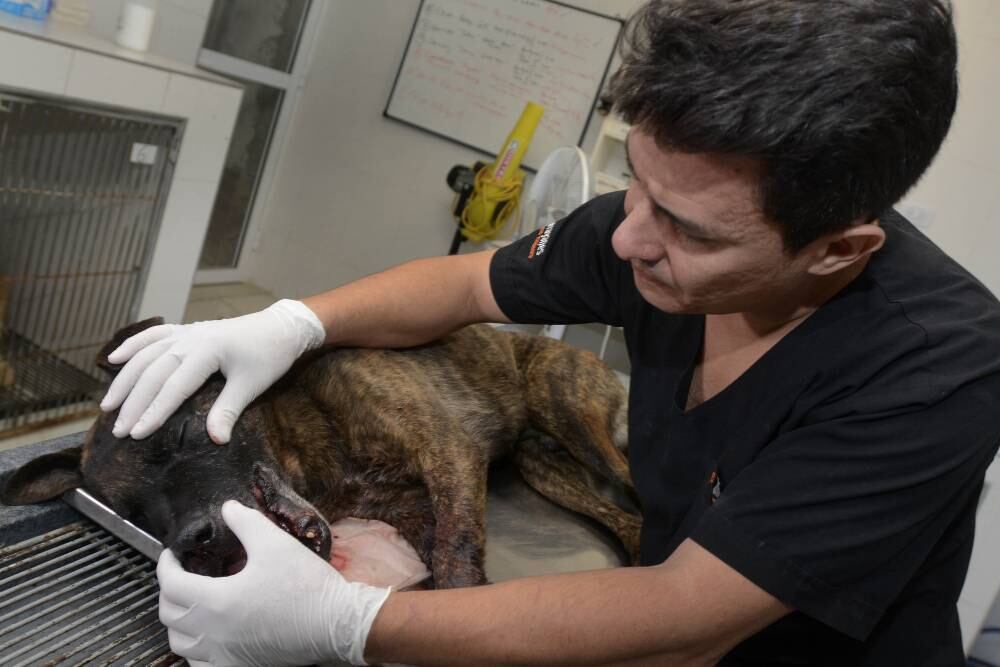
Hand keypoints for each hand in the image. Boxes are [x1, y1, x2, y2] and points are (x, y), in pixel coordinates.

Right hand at [100, 299, 325, 442]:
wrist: (281, 328)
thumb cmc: (269, 356)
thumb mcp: (252, 384)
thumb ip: (229, 410)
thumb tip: (216, 440)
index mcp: (206, 351)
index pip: (173, 387)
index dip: (153, 412)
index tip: (136, 434)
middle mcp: (190, 339)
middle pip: (153, 373)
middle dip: (133, 403)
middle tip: (118, 430)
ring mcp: (186, 333)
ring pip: (146, 354)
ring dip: (125, 379)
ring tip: (108, 405)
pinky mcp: (187, 331)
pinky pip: (153, 336)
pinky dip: (133, 345)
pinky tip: (114, 359)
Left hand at [157, 501, 391, 666]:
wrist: (336, 623)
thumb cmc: (306, 586)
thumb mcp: (275, 543)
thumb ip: (246, 522)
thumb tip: (228, 508)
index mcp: (216, 601)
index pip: (171, 584)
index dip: (166, 565)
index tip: (173, 555)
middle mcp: (214, 634)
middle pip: (169, 615)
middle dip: (169, 591)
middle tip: (181, 575)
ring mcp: (225, 655)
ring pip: (181, 644)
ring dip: (179, 623)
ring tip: (191, 605)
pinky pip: (201, 665)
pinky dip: (196, 651)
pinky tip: (208, 638)